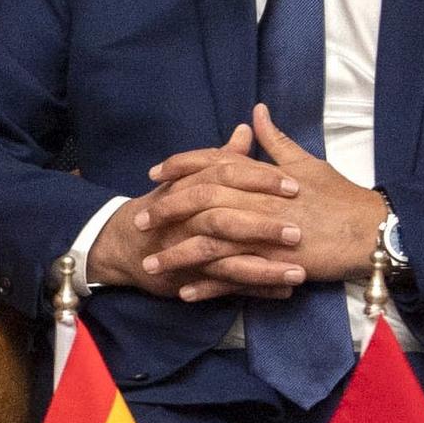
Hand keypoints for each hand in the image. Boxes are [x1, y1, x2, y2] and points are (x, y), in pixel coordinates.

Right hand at [90, 124, 307, 301]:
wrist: (125, 243)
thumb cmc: (166, 206)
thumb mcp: (191, 177)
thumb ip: (222, 156)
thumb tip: (246, 129)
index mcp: (193, 188)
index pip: (227, 178)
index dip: (260, 181)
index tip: (295, 186)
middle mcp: (189, 220)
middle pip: (225, 220)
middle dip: (262, 227)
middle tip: (298, 233)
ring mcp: (189, 252)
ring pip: (227, 261)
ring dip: (264, 269)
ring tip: (298, 273)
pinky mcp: (192, 278)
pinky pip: (226, 287)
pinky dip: (254, 291)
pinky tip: (284, 293)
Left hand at [143, 104, 385, 283]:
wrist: (371, 230)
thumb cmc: (339, 196)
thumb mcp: (305, 163)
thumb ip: (275, 140)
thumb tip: (256, 112)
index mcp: (260, 176)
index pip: (210, 164)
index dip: (179, 167)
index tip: (154, 173)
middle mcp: (256, 202)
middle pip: (199, 202)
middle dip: (165, 211)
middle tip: (138, 221)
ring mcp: (262, 235)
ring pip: (208, 243)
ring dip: (176, 254)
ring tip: (149, 265)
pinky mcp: (272, 265)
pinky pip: (232, 278)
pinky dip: (207, 285)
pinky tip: (185, 291)